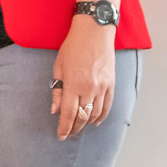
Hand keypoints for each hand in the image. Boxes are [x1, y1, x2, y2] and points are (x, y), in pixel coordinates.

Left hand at [50, 18, 115, 138]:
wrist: (94, 31)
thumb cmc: (73, 46)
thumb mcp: (59, 66)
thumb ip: (57, 90)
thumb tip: (55, 110)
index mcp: (73, 84)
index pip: (68, 114)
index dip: (64, 127)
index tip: (60, 135)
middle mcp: (89, 88)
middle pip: (82, 117)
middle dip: (74, 128)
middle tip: (68, 133)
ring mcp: (102, 87)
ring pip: (95, 114)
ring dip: (87, 124)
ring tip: (79, 128)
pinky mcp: (111, 84)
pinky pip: (107, 106)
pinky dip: (101, 116)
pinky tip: (95, 122)